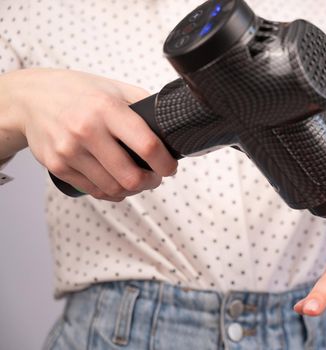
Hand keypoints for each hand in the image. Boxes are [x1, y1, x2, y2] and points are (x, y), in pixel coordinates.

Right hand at [0, 68, 177, 200]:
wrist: (31, 98)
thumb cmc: (78, 93)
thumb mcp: (114, 88)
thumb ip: (143, 104)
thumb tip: (170, 123)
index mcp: (107, 108)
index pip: (147, 145)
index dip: (165, 163)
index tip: (170, 167)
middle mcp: (87, 130)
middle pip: (131, 176)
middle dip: (151, 182)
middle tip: (155, 177)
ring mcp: (70, 150)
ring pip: (113, 188)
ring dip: (132, 190)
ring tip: (138, 181)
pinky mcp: (58, 166)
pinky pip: (93, 191)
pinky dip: (111, 192)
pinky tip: (117, 184)